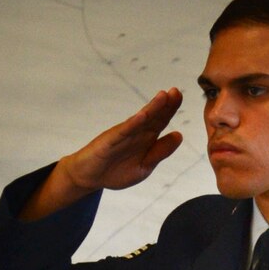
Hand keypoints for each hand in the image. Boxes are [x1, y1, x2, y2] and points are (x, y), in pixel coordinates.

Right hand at [19, 89, 184, 219]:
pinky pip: (124, 132)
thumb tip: (179, 135)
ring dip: (152, 109)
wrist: (89, 177)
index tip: (179, 96)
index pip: (161, 121)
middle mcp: (135, 133)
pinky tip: (143, 115)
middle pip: (153, 117)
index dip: (170, 109)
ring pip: (140, 120)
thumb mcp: (144, 166)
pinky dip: (133, 124)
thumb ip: (160, 151)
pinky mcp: (110, 141)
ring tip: (164, 96)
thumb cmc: (115, 171)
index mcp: (146, 139)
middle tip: (176, 92)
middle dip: (165, 105)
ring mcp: (123, 136)